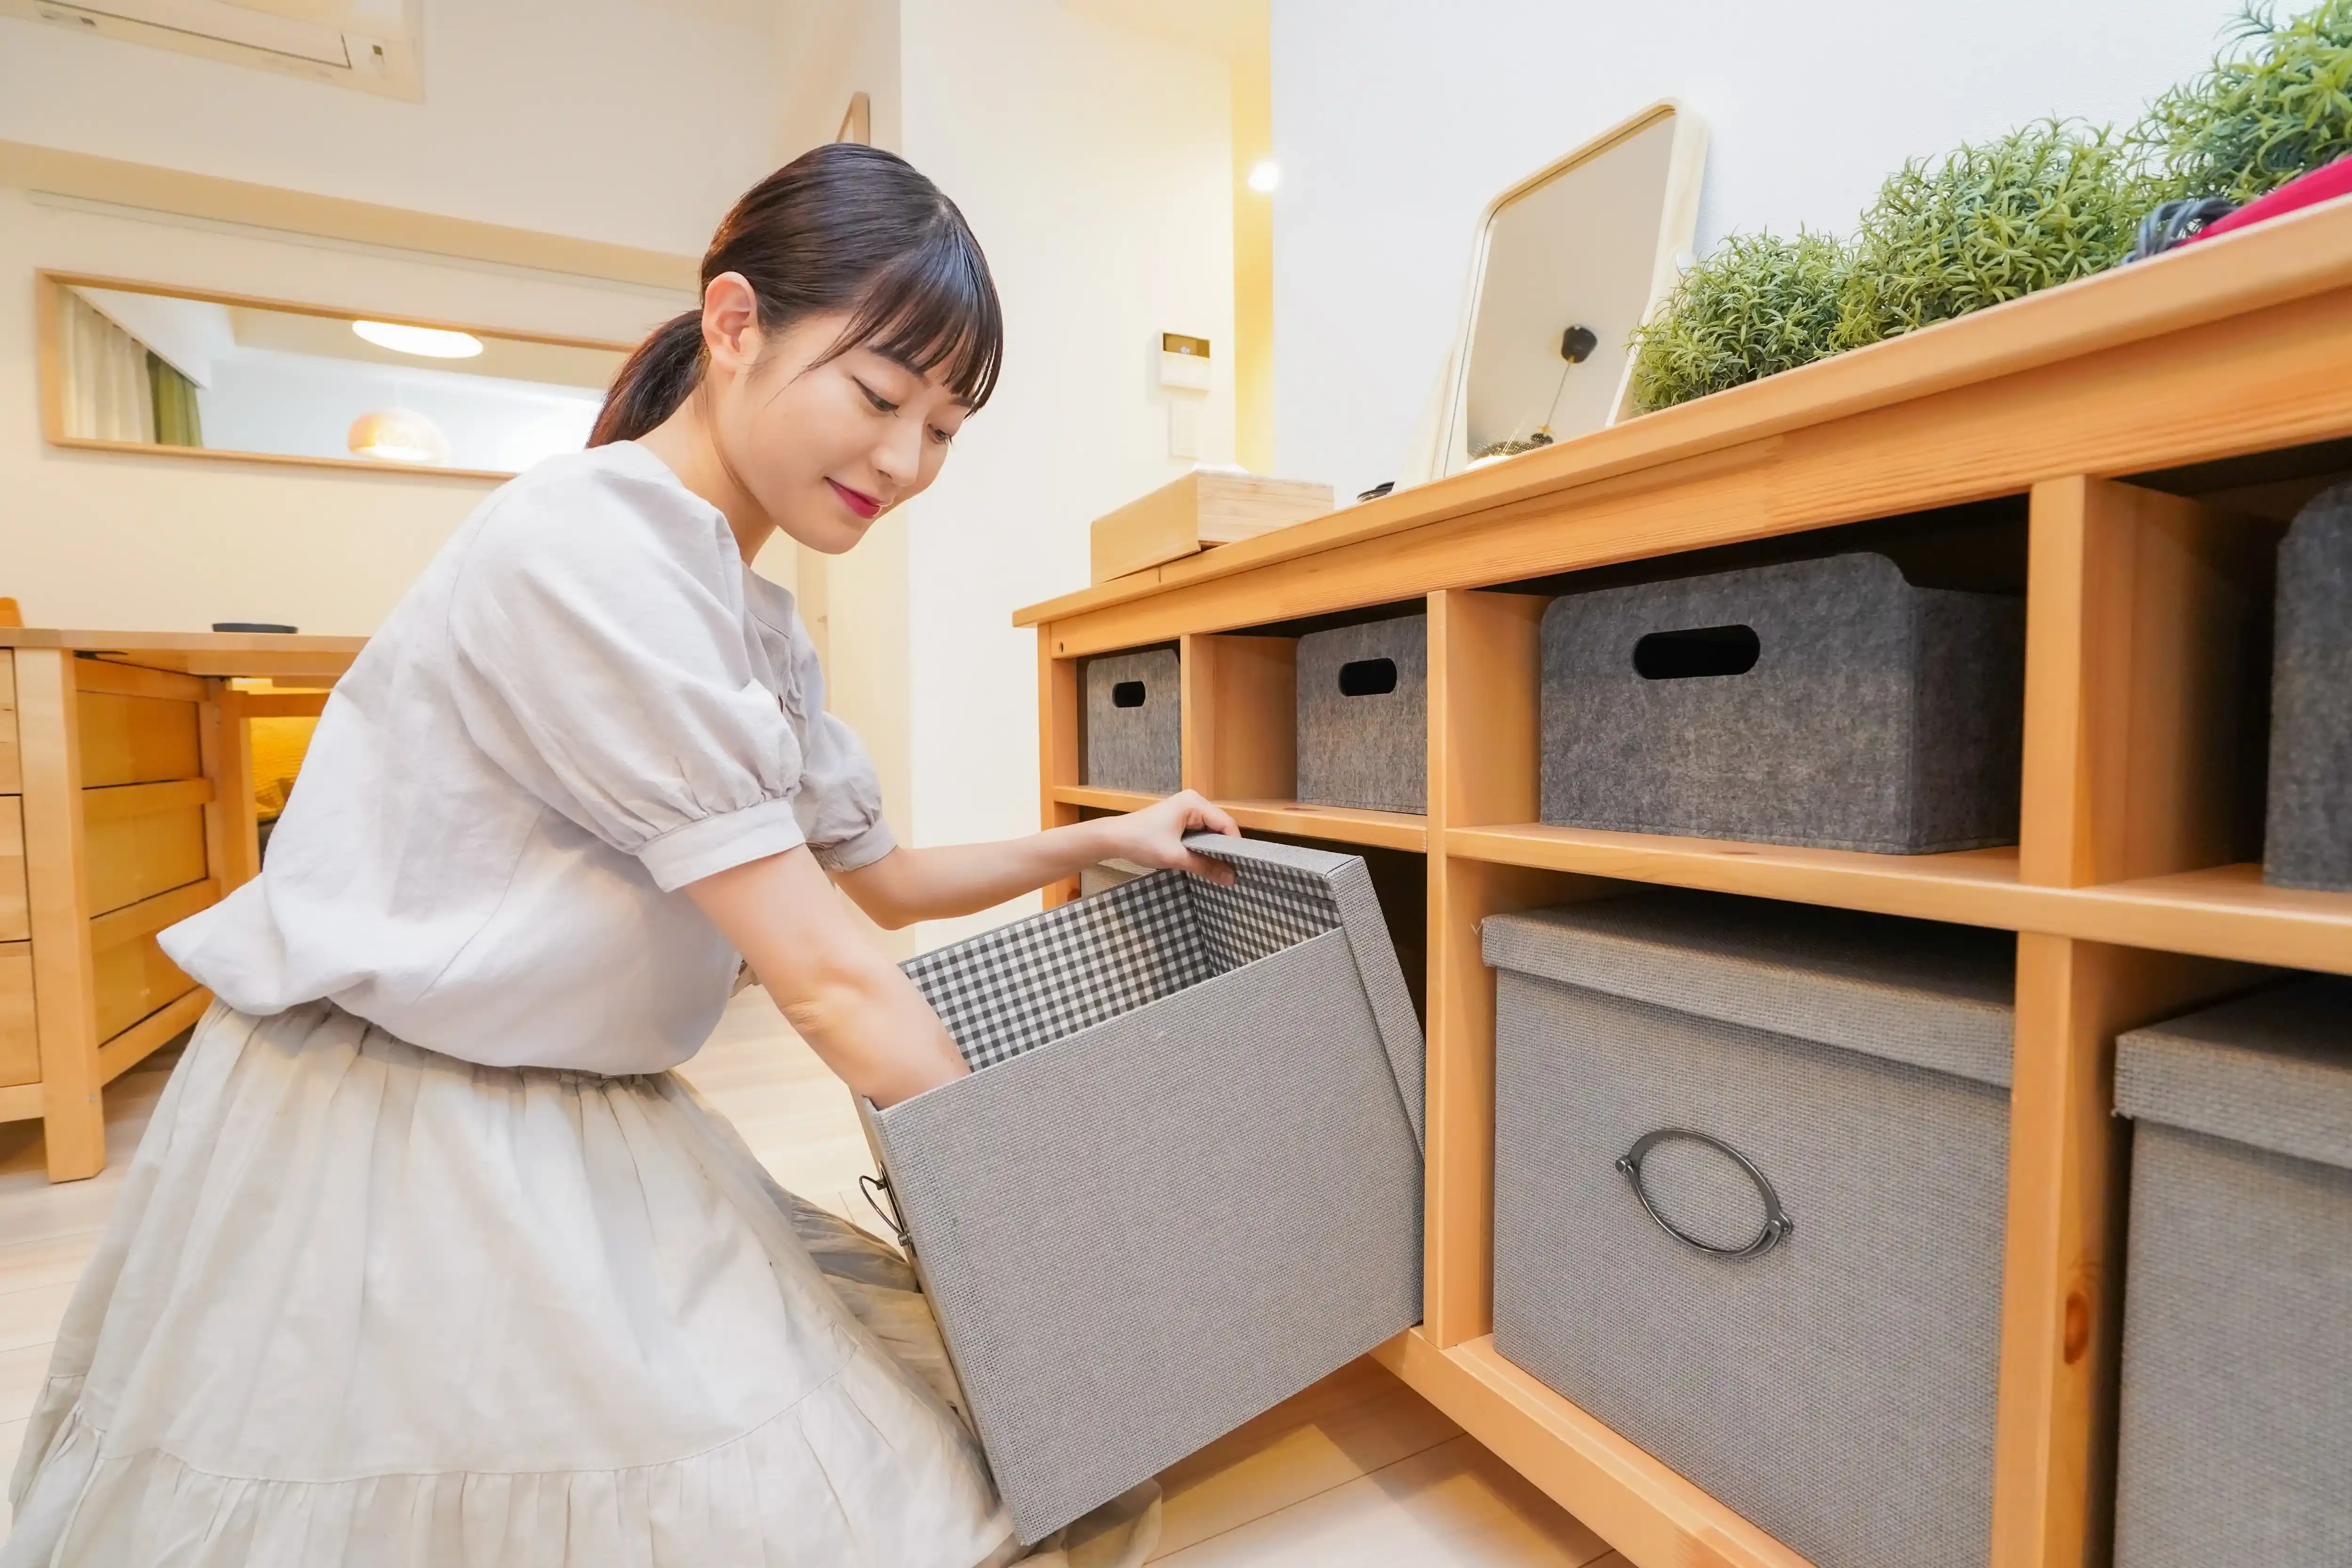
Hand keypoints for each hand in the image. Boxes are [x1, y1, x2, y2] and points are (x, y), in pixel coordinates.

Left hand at [1097, 790, 1241, 885]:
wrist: (1113, 838)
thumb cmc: (1142, 842)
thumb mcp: (1175, 857)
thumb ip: (1205, 866)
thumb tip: (1231, 879)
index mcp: (1194, 803)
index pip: (1226, 824)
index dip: (1234, 846)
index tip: (1240, 868)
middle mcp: (1193, 801)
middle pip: (1220, 827)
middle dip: (1225, 849)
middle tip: (1232, 872)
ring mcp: (1186, 810)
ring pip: (1210, 832)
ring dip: (1213, 850)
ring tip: (1221, 870)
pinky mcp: (1180, 819)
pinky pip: (1199, 833)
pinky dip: (1202, 847)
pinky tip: (1204, 862)